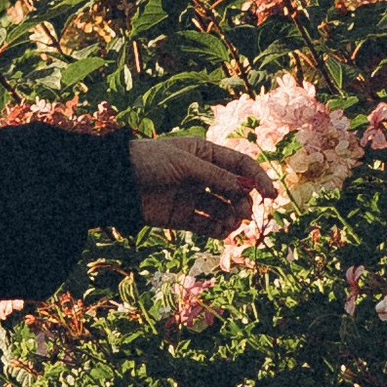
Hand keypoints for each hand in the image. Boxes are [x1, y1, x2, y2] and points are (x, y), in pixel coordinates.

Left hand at [128, 131, 273, 238]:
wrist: (115, 182)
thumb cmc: (148, 161)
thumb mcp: (184, 164)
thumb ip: (215, 177)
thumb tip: (244, 190)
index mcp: (205, 153)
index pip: (240, 166)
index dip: (258, 179)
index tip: (271, 196)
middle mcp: (203, 175)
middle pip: (235, 191)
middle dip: (243, 203)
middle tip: (243, 213)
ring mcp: (193, 197)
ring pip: (223, 210)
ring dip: (231, 218)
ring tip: (229, 224)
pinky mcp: (182, 217)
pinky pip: (207, 226)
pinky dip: (217, 231)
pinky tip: (221, 233)